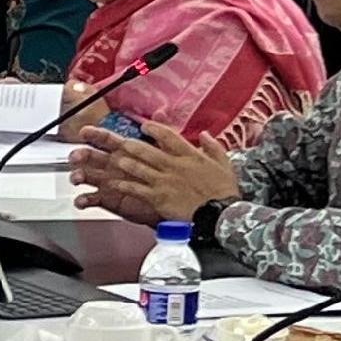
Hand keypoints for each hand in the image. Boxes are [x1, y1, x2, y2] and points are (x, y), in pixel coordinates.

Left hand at [71, 123, 238, 222]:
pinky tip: (116, 184)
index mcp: (189, 155)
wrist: (219, 214)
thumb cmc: (223, 191)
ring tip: (117, 160)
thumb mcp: (223, 164)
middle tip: (122, 142)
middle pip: (147, 150)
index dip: (154, 129)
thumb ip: (213, 147)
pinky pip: (137, 189)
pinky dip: (125, 186)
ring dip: (125, 163)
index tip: (145, 126)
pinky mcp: (158, 198)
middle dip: (132, 145)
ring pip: (138, 168)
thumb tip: (205, 134)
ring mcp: (164, 181)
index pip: (167, 135)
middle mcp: (173, 165)